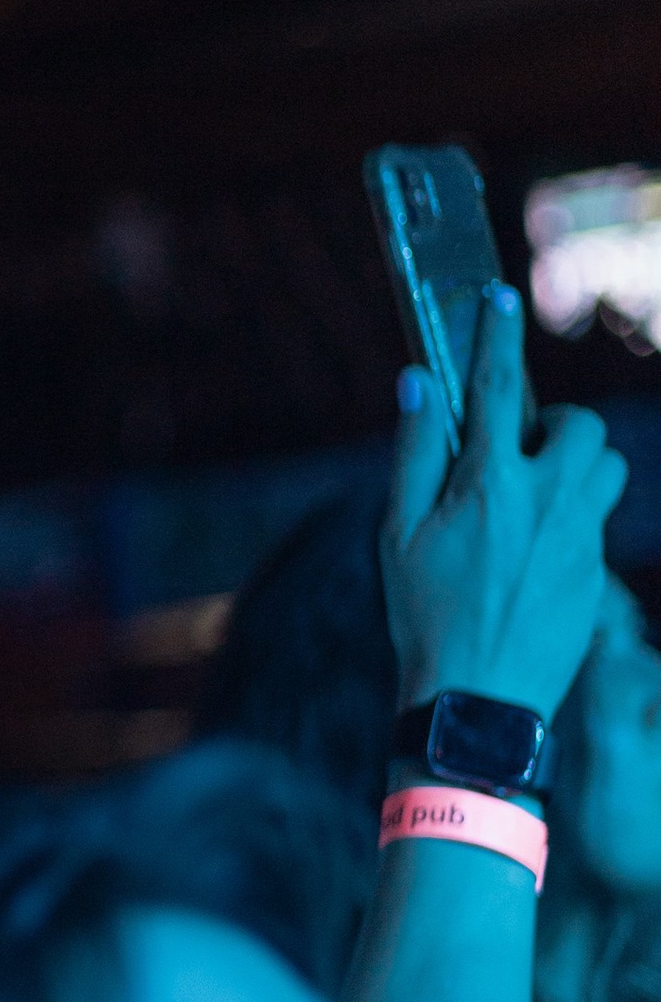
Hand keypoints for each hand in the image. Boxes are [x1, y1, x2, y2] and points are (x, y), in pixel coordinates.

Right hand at [382, 285, 623, 717]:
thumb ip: (414, 454)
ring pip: (605, 468)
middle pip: (580, 427)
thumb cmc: (425, 618)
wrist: (480, 703)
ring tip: (534, 493)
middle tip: (518, 447)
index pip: (494, 387)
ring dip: (576, 465)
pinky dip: (569, 519)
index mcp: (489, 485)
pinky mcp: (596, 574)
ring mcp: (579, 538)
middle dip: (552, 425)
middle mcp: (546, 502)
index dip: (496, 334)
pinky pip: (595, 522)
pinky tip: (530, 556)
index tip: (499, 297)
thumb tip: (418, 386)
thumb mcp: (397, 535)